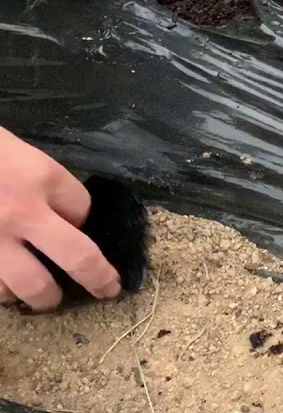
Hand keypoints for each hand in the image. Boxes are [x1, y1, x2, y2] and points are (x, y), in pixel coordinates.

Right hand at [0, 127, 120, 310]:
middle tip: (105, 290)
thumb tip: (65, 215)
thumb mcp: (16, 152)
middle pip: (77, 257)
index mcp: (38, 178)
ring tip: (43, 296)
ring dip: (39, 294)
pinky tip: (4, 287)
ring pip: (29, 286)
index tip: (79, 224)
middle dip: (96, 278)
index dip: (85, 220)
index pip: (83, 209)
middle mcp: (21, 214)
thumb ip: (42, 184)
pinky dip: (1, 292)